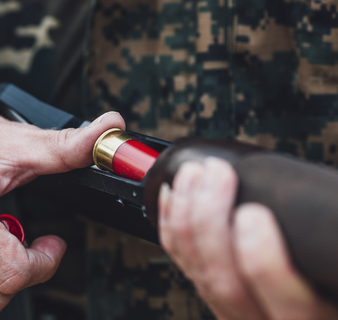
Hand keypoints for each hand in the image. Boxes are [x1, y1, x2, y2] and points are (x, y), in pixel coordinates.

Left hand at [158, 157, 337, 319]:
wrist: (307, 312)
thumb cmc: (329, 283)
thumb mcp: (336, 264)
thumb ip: (332, 238)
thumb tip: (330, 202)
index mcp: (313, 319)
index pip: (288, 306)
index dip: (263, 263)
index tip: (253, 213)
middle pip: (227, 284)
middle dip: (210, 223)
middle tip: (216, 173)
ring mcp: (238, 314)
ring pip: (200, 274)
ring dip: (188, 217)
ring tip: (194, 174)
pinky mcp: (217, 298)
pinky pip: (185, 267)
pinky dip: (174, 228)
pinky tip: (172, 197)